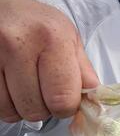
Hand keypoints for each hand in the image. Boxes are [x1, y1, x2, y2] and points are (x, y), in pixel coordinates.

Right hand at [0, 0, 98, 121]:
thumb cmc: (36, 23)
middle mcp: (19, 44)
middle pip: (36, 110)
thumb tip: (95, 101)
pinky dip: (4, 103)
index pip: (62, 99)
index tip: (64, 100)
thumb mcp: (68, 37)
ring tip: (23, 85)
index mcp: (52, 38)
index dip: (66, 108)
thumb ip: (83, 71)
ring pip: (11, 112)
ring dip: (20, 107)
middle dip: (43, 108)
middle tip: (42, 89)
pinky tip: (8, 85)